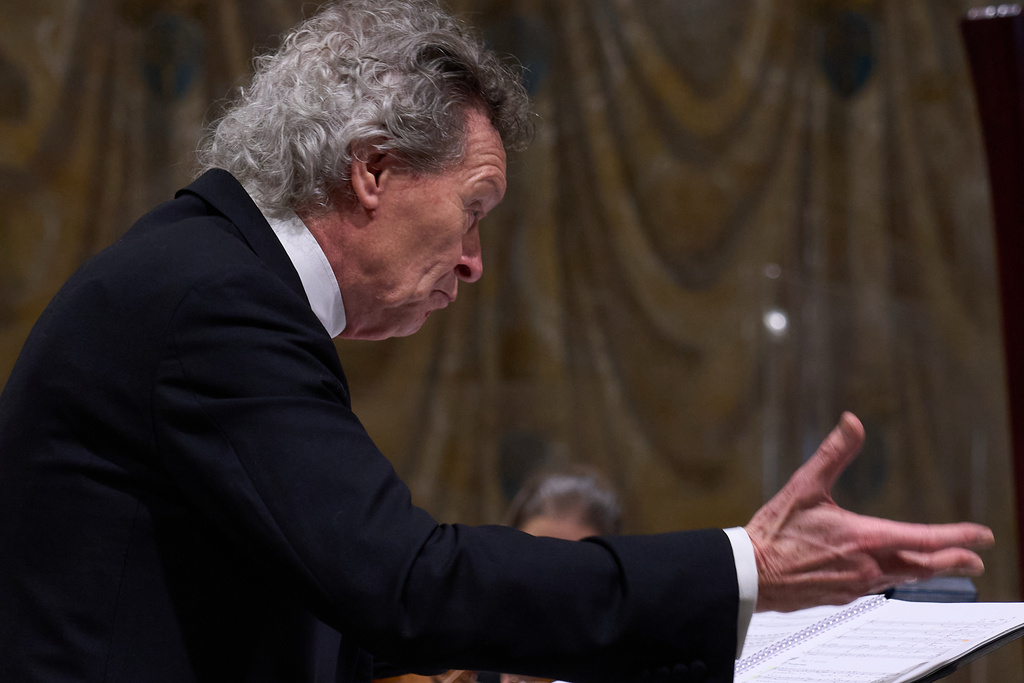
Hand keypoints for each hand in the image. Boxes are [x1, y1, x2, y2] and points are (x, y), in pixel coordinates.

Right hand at [746, 412, 993, 611]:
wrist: (751, 575)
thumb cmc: (775, 532)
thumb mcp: (804, 486)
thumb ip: (834, 453)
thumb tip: (853, 422)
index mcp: (864, 538)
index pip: (924, 538)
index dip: (958, 536)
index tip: (983, 535)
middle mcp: (868, 566)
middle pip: (924, 567)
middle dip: (953, 561)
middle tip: (976, 559)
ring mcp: (857, 585)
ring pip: (904, 578)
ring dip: (928, 571)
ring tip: (942, 565)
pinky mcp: (843, 596)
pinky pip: (879, 586)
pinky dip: (896, 577)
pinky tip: (892, 573)